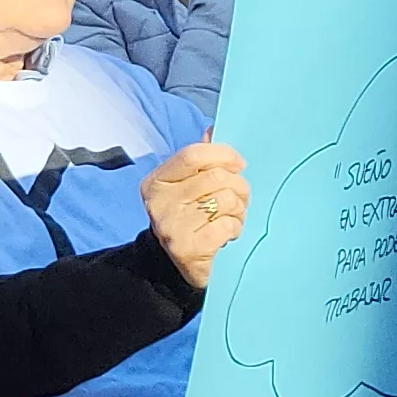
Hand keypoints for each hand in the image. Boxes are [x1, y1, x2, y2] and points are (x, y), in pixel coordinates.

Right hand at [141, 141, 251, 286]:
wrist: (175, 266)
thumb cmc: (189, 218)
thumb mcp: (187, 187)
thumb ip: (199, 161)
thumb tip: (213, 129)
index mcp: (156, 182)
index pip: (192, 155)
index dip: (222, 154)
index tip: (239, 164)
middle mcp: (158, 203)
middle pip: (216, 177)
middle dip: (238, 186)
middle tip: (240, 197)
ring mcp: (171, 227)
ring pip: (226, 200)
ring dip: (239, 209)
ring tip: (232, 217)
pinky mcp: (187, 248)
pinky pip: (227, 226)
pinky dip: (235, 228)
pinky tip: (227, 234)